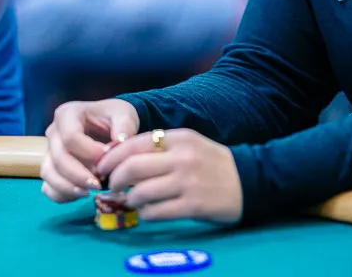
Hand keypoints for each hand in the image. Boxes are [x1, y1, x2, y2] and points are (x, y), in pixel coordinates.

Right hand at [41, 99, 139, 203]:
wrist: (111, 124)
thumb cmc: (115, 116)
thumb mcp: (124, 114)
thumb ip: (124, 125)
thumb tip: (121, 140)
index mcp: (68, 114)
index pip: (70, 137)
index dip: (88, 151)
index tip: (107, 158)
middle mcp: (53, 132)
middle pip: (59, 158)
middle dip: (78, 175)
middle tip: (99, 184)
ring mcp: (49, 152)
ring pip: (49, 174)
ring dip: (68, 187)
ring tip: (89, 193)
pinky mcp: (52, 168)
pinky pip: (48, 186)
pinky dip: (62, 195)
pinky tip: (81, 195)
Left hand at [95, 128, 242, 224]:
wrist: (249, 180)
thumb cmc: (213, 163)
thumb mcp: (189, 145)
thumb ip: (159, 148)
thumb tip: (120, 160)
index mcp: (180, 137)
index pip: (133, 143)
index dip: (111, 157)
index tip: (102, 168)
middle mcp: (182, 157)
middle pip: (131, 167)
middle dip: (113, 180)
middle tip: (111, 187)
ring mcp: (188, 182)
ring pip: (140, 192)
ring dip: (130, 199)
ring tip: (133, 201)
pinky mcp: (193, 205)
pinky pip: (155, 212)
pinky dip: (146, 214)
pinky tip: (150, 212)